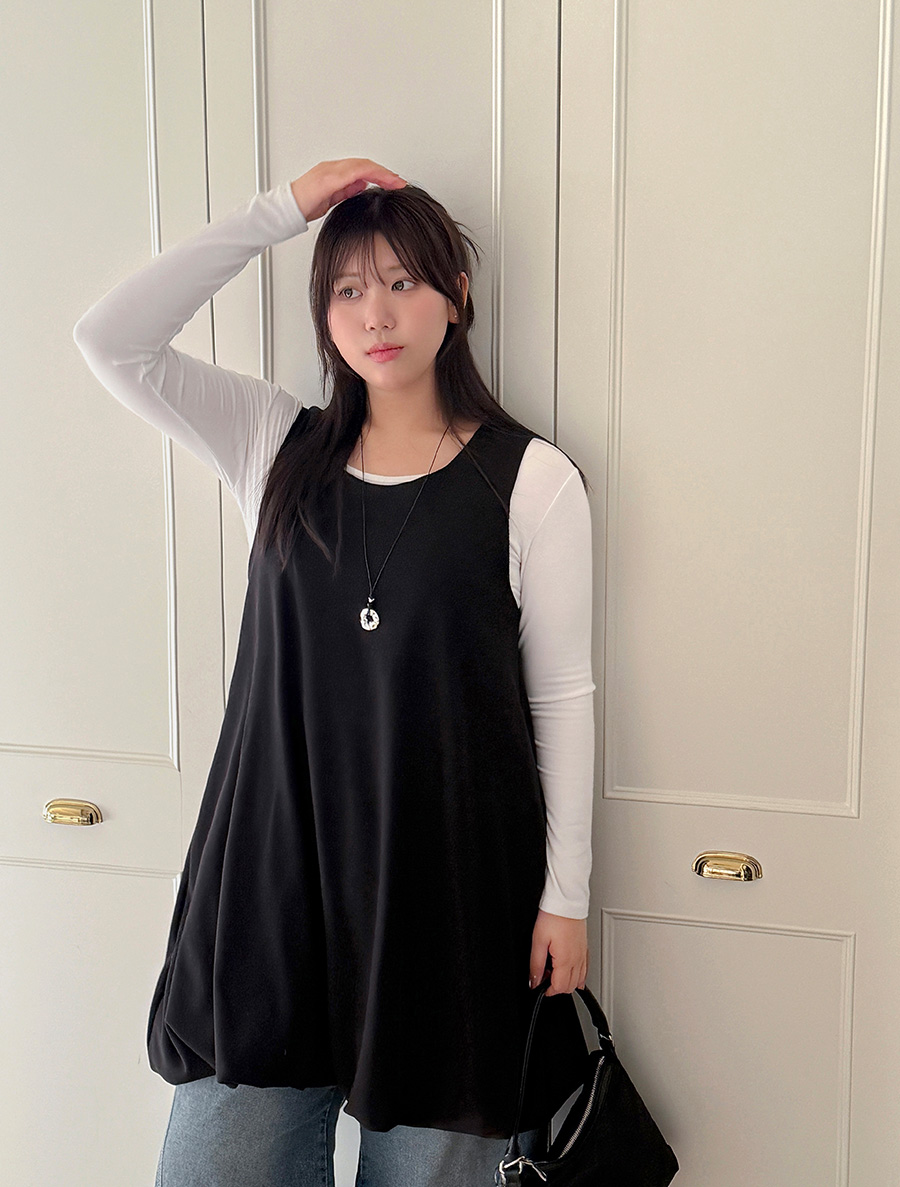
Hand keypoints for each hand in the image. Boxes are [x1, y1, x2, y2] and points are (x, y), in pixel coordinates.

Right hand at [290, 159, 406, 223]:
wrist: (286, 210)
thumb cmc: (304, 206)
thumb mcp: (331, 199)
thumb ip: (346, 190)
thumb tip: (361, 186)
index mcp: (334, 172)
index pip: (361, 168)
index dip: (379, 174)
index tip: (393, 183)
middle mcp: (333, 168)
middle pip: (365, 164)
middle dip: (385, 173)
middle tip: (400, 182)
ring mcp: (330, 170)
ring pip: (362, 165)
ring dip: (381, 173)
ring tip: (396, 182)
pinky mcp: (328, 178)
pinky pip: (353, 172)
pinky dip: (369, 174)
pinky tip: (380, 180)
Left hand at [529, 909, 588, 996]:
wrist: (566, 902)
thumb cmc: (553, 917)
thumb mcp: (538, 941)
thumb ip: (535, 964)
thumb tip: (534, 981)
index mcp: (566, 960)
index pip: (560, 987)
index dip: (547, 990)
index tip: (539, 985)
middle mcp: (577, 960)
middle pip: (569, 987)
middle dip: (556, 987)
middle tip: (544, 976)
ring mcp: (582, 955)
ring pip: (578, 980)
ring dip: (566, 982)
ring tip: (553, 971)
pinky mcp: (584, 949)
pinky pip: (584, 970)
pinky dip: (577, 976)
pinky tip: (570, 972)